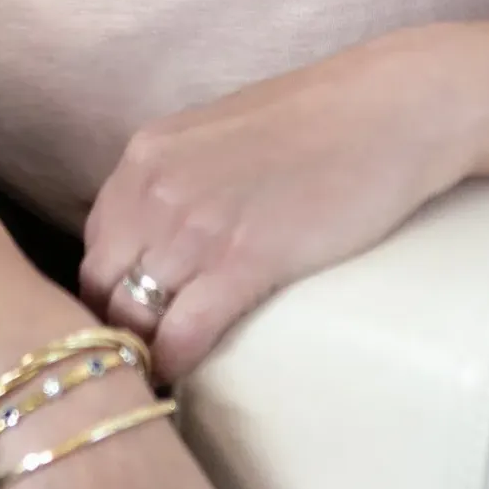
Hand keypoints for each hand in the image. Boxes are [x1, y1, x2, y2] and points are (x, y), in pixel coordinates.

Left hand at [78, 21, 474, 386]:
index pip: (96, 246)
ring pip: (134, 318)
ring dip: (144, 354)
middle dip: (117, 329)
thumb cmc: (321, 121)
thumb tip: (164, 238)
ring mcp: (197, 225)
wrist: (392, 109)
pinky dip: (175, 365)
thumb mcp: (223, 137)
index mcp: (147, 157)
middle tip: (144, 359)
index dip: (110, 292)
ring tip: (162, 379)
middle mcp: (156, 189)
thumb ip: (181, 181)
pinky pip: (183, 333)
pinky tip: (185, 377)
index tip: (132, 321)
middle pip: (102, 288)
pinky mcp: (245, 259)